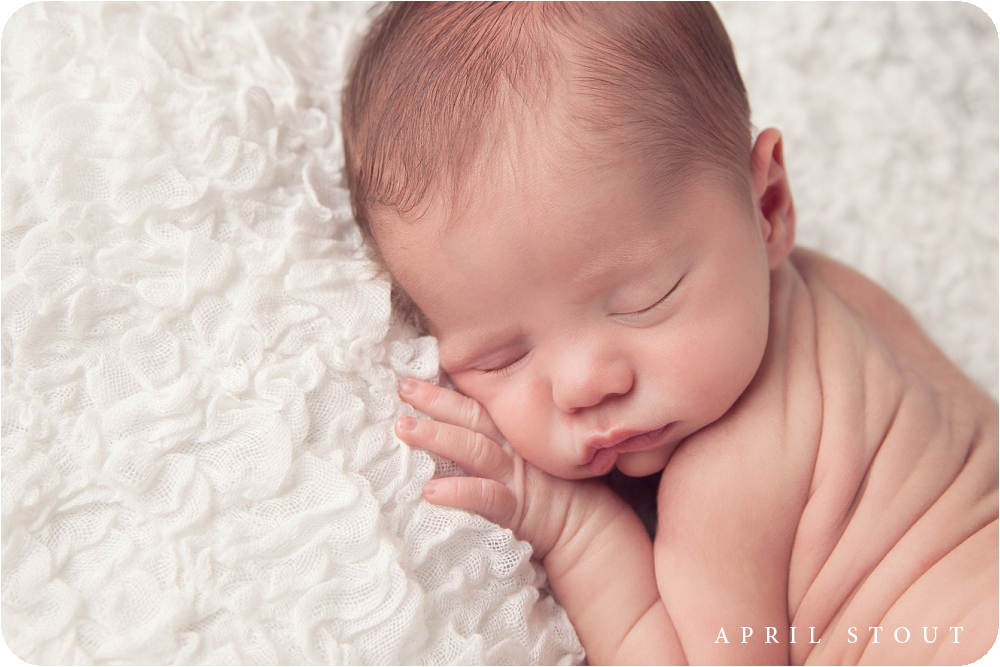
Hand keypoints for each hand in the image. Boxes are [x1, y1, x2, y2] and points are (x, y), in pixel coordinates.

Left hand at [394, 377, 597, 558]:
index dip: (445, 390)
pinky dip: (458, 491)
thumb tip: (448, 433)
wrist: (587, 527)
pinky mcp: (516, 507)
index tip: (412, 378)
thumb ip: (493, 442)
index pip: (476, 405)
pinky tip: (430, 491)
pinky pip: (484, 496)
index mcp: (511, 435)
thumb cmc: (553, 493)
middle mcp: (511, 449)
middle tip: (403, 388)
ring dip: (437, 436)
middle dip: (436, 400)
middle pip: (470, 416)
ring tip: (404, 429)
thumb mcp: (524, 459)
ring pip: (472, 448)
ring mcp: (513, 476)